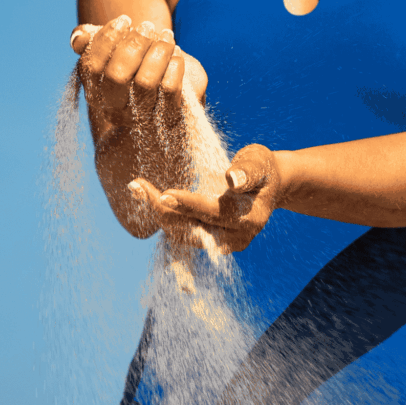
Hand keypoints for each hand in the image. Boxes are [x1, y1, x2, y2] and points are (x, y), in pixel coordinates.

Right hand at [70, 16, 190, 128]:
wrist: (174, 90)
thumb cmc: (138, 64)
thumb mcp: (114, 51)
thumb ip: (91, 42)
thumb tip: (78, 38)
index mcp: (95, 92)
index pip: (92, 66)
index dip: (107, 39)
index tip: (124, 20)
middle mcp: (114, 109)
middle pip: (117, 75)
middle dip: (134, 44)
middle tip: (148, 26)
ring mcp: (141, 116)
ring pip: (145, 82)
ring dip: (158, 52)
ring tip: (166, 36)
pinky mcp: (167, 116)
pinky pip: (169, 89)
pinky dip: (174, 65)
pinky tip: (176, 53)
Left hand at [127, 144, 280, 253]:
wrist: (268, 184)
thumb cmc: (261, 167)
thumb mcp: (259, 161)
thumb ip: (248, 170)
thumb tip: (232, 179)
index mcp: (250, 218)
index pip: (213, 213)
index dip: (188, 204)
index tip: (163, 194)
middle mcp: (236, 237)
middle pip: (191, 229)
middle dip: (162, 209)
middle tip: (137, 186)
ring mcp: (222, 242)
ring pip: (182, 234)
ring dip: (158, 212)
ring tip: (137, 187)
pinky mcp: (210, 240)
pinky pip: (182, 232)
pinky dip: (164, 214)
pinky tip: (146, 195)